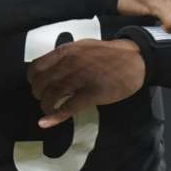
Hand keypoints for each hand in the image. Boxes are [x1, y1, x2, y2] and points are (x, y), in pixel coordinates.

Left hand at [29, 39, 144, 127]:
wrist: (136, 59)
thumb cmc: (110, 54)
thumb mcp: (84, 47)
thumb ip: (67, 57)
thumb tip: (50, 70)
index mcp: (67, 51)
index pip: (36, 68)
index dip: (33, 80)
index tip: (38, 86)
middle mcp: (70, 63)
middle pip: (41, 83)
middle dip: (39, 95)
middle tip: (45, 99)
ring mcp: (81, 78)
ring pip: (51, 95)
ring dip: (46, 106)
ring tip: (50, 110)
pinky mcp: (92, 93)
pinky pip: (68, 107)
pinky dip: (55, 117)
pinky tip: (46, 123)